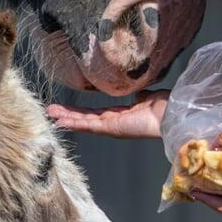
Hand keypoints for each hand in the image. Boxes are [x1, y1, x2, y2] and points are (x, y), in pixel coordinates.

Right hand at [46, 89, 169, 140]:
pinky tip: (62, 121)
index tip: (66, 108)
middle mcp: (113, 123)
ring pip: (84, 122)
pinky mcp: (110, 128)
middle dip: (68, 114)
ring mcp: (111, 127)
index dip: (80, 111)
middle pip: (85, 118)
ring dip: (67, 118)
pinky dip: (74, 123)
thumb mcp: (145, 97)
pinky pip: (89, 125)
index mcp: (121, 116)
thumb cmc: (163, 106)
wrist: (170, 114)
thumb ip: (138, 96)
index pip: (96, 114)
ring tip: (51, 115)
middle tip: (50, 110)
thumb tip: (136, 92)